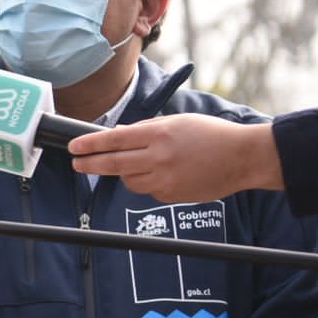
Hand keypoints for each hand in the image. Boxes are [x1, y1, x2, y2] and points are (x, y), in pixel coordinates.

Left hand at [68, 116, 281, 202]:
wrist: (243, 158)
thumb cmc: (211, 135)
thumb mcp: (177, 122)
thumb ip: (146, 129)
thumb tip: (118, 134)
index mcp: (159, 134)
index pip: (115, 140)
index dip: (90, 144)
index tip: (74, 147)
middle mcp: (159, 158)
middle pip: (114, 164)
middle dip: (90, 164)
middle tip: (76, 164)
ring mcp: (166, 180)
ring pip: (129, 180)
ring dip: (124, 173)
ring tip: (137, 163)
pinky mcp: (172, 196)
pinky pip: (149, 190)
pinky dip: (147, 182)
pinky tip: (163, 173)